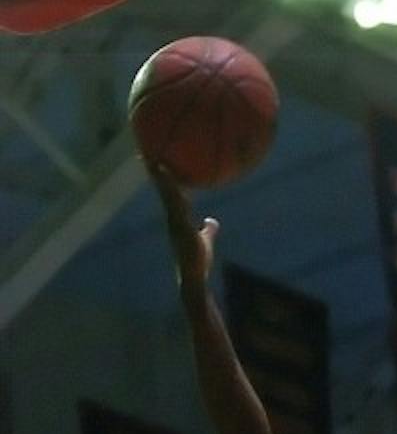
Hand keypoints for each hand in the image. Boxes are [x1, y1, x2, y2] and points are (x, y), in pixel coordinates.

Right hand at [151, 162, 218, 294]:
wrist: (193, 278)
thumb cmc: (198, 263)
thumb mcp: (204, 242)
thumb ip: (208, 230)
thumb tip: (211, 221)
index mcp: (176, 220)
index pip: (169, 196)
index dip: (163, 180)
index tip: (157, 163)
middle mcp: (172, 219)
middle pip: (163, 192)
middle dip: (156, 174)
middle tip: (147, 155)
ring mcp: (174, 223)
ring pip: (167, 196)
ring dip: (161, 179)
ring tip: (155, 161)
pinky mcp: (179, 228)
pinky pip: (176, 206)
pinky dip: (172, 192)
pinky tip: (172, 182)